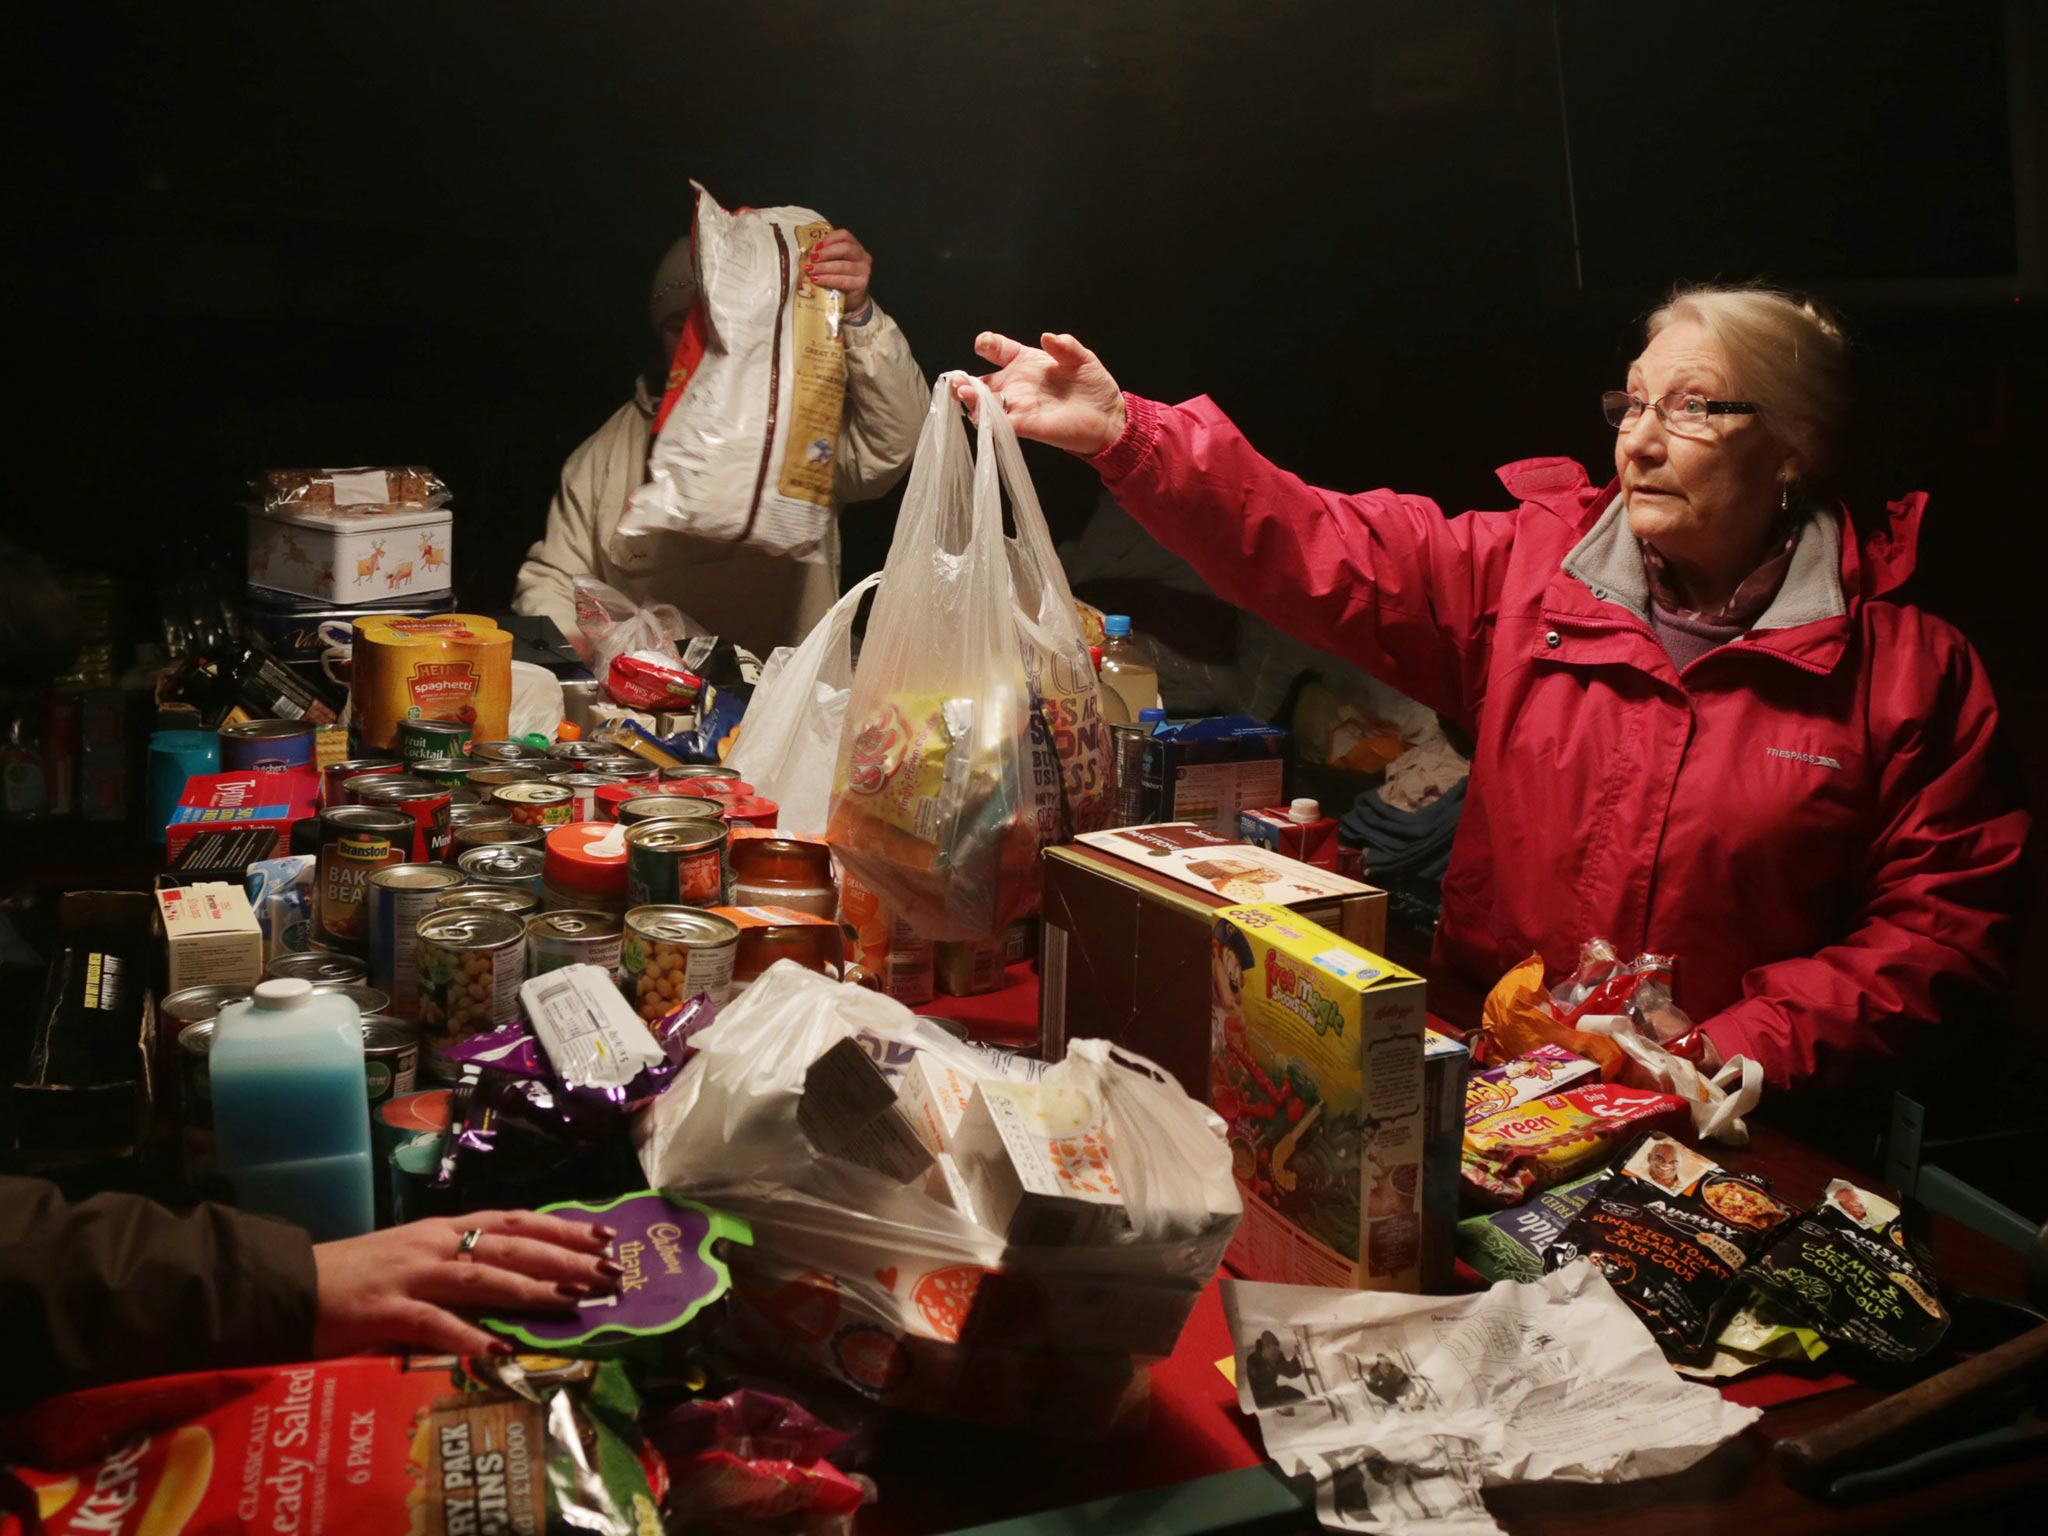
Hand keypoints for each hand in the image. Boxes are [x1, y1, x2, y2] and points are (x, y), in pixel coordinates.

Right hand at [313, 1209, 619, 1357]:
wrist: (288, 1285)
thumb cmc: (355, 1277)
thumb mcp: (415, 1261)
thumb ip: (460, 1268)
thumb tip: (517, 1280)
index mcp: (444, 1231)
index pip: (515, 1222)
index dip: (561, 1229)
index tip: (605, 1236)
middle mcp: (436, 1245)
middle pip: (511, 1245)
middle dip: (564, 1258)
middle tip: (609, 1272)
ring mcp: (412, 1276)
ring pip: (483, 1276)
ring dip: (530, 1288)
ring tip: (572, 1300)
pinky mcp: (386, 1311)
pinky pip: (434, 1325)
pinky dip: (468, 1336)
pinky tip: (498, 1350)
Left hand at [806, 229, 872, 318]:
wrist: (851, 299)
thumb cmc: (840, 278)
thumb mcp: (834, 263)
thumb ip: (826, 255)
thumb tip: (808, 252)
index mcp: (855, 247)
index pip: (845, 235)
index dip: (829, 238)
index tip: (816, 246)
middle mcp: (863, 257)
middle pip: (845, 248)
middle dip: (826, 253)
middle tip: (812, 258)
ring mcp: (864, 271)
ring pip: (842, 266)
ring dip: (824, 267)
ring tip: (810, 270)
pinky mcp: (861, 285)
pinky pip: (842, 280)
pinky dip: (827, 279)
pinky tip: (817, 280)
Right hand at [954, 332, 1126, 456]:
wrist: (1108, 417)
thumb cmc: (1093, 386)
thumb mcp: (1081, 358)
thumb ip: (1065, 345)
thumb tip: (1048, 336)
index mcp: (1025, 363)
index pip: (998, 350)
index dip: (987, 345)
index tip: (983, 345)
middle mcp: (1017, 385)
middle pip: (982, 382)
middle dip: (966, 381)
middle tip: (958, 381)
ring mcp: (1019, 407)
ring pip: (987, 405)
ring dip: (973, 401)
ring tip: (965, 395)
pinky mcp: (1028, 426)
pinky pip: (1003, 424)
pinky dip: (991, 422)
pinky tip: (982, 418)